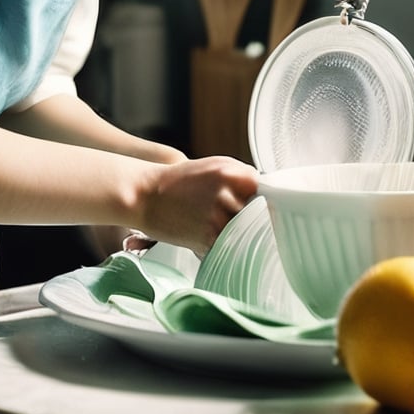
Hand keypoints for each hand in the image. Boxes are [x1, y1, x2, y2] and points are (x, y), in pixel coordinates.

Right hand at [135, 155, 257, 258]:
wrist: (145, 195)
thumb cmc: (180, 181)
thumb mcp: (214, 166)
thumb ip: (242, 176)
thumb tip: (267, 192)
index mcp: (231, 173)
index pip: (268, 192)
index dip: (266, 201)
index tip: (265, 208)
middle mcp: (227, 195)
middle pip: (259, 214)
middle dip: (253, 218)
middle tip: (242, 219)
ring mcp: (219, 219)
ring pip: (246, 233)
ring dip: (240, 234)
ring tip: (220, 226)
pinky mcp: (209, 239)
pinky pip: (230, 247)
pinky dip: (225, 245)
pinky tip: (211, 235)